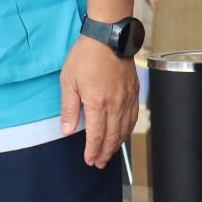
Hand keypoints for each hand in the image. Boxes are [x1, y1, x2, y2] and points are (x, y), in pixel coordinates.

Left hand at [60, 35, 139, 167]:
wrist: (109, 37)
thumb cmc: (85, 56)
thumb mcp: (68, 81)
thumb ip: (69, 108)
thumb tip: (67, 130)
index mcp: (98, 104)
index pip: (96, 136)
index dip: (93, 151)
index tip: (89, 160)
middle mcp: (116, 105)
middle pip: (112, 136)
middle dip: (105, 153)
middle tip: (99, 163)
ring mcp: (127, 99)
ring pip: (125, 129)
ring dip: (117, 144)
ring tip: (110, 154)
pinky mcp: (134, 92)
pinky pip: (133, 117)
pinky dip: (128, 130)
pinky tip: (123, 134)